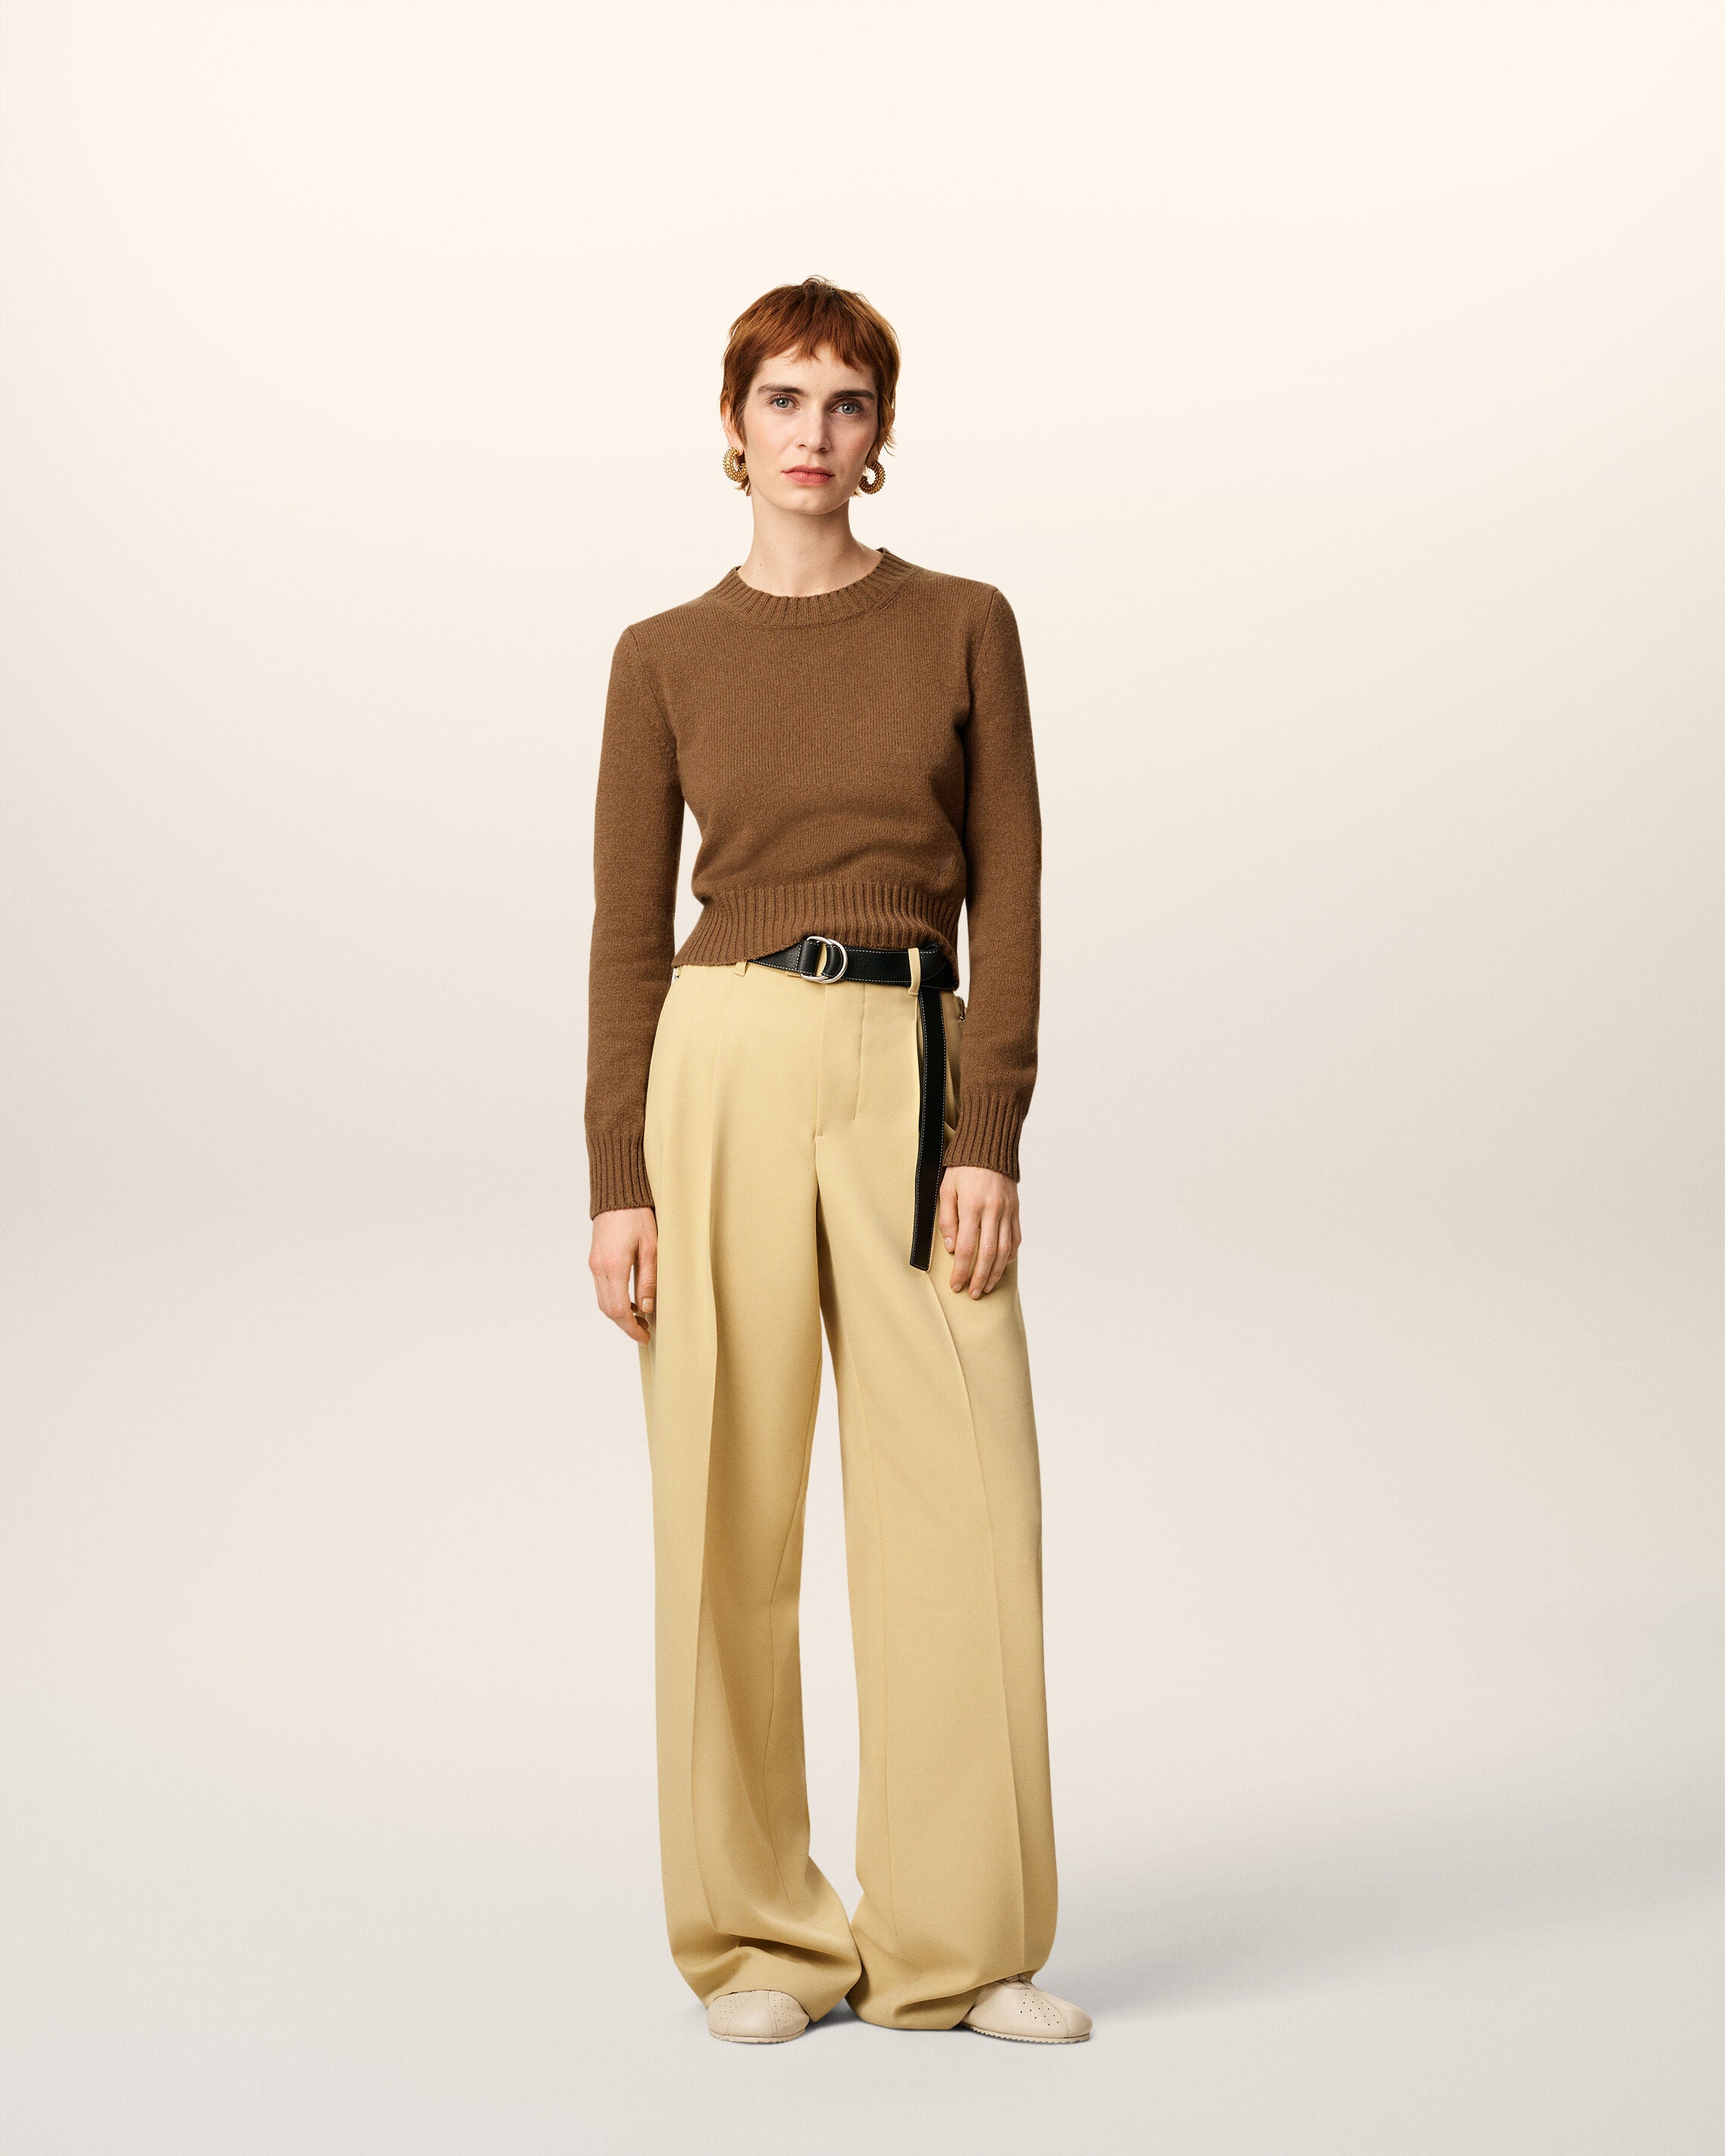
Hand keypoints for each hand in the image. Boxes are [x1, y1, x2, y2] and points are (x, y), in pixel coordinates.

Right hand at [589, 1206, 656, 1342]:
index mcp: (613, 1266)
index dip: (631, 1328)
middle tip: (645, 1332)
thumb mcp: (652, 1248)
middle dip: (625, 1325)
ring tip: (641, 1319)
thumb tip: (646, 1309)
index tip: (645, 1337)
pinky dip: (614, 1301)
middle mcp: (598, 1268)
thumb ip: (649, 1280)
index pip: (618, 1310)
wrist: (617, 1195)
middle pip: (608, 1310)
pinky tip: (631, 1301)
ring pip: (603, 1301)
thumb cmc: (638, 1217)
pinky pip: (602, 1289)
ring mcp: (594, 1264)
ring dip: (620, 1314)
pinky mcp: (594, 1260)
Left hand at [938, 1165, 1020, 1296]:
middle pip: (988, 1254)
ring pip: (1004, 1250)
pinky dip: (1010, 1255)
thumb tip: (950, 1248)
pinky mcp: (1015, 1210)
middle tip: (972, 1293)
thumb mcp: (947, 1189)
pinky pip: (1015, 1238)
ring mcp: (1007, 1211)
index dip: (960, 1271)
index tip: (955, 1285)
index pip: (965, 1248)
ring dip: (995, 1272)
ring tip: (986, 1286)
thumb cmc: (963, 1167)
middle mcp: (992, 1211)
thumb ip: (947, 1219)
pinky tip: (1002, 1265)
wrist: (990, 1146)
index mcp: (972, 1206)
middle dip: (979, 1278)